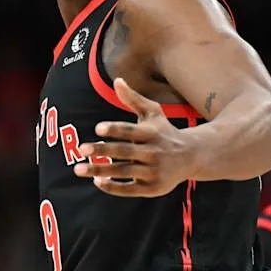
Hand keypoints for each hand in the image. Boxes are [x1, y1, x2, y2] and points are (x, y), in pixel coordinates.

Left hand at [73, 78, 198, 196]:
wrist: (192, 156)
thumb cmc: (165, 131)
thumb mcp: (153, 113)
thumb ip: (133, 99)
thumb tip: (117, 80)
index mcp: (151, 133)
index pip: (130, 131)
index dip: (114, 129)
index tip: (97, 129)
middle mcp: (153, 152)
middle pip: (125, 152)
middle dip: (102, 151)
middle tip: (81, 149)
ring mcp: (153, 171)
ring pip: (124, 171)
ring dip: (100, 170)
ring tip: (79, 169)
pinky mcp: (152, 188)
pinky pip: (129, 189)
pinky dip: (112, 186)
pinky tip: (97, 181)